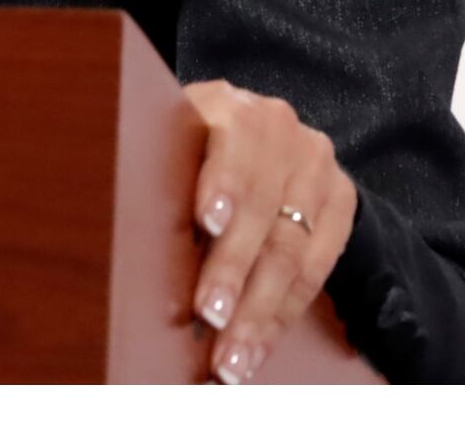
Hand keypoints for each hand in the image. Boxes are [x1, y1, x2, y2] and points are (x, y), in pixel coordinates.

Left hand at [181, 77, 357, 384]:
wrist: (258, 140)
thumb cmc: (188, 153)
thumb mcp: (167, 145)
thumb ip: (155, 172)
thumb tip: (123, 228)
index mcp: (230, 106)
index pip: (234, 142)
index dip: (223, 183)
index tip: (205, 222)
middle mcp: (281, 128)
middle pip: (262, 208)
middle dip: (233, 270)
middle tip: (209, 317)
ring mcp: (316, 163)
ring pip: (292, 248)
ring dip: (259, 311)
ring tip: (232, 356)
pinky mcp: (341, 199)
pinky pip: (317, 268)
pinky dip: (284, 313)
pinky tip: (260, 344)